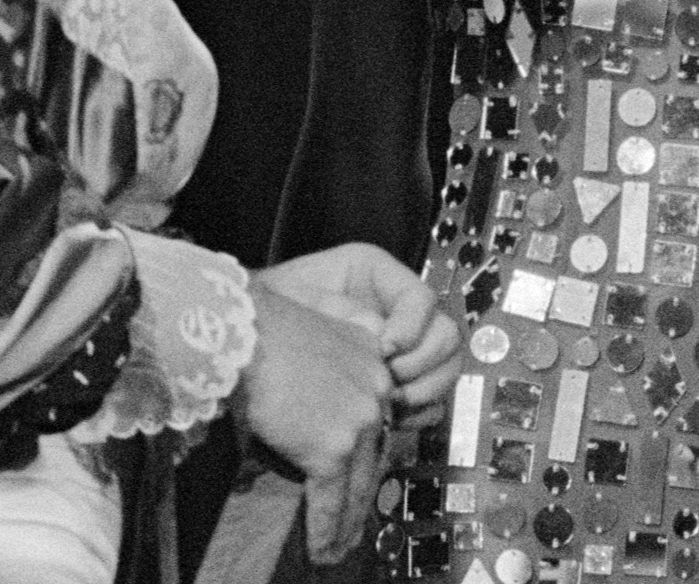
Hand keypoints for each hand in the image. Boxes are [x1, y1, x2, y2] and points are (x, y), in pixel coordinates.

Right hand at [237, 282, 393, 564]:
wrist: (245, 333)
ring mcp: (357, 421)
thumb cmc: (262, 331)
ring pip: (356, 486)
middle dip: (361, 501)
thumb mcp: (314, 340)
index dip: (367, 460)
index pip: (376, 422)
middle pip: (372, 459)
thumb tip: (313, 413)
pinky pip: (329, 499)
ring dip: (344, 524)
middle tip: (353, 529)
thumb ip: (326, 373)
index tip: (362, 483)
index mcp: (373, 361)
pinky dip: (323, 529)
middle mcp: (375, 391)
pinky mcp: (332, 447)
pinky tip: (320, 549)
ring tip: (336, 550)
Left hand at [264, 242, 463, 425]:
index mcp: (380, 280)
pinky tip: (394, 419)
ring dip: (425, 389)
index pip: (422, 298)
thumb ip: (340, 311)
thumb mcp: (301, 293)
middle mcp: (401, 314)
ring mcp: (405, 351)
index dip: (413, 325)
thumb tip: (381, 341)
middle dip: (422, 363)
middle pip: (446, 335)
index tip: (387, 348)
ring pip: (446, 369)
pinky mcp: (398, 385)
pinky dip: (419, 413)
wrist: (252, 337)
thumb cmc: (272, 311)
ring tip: (391, 404)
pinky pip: (431, 401)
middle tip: (391, 382)